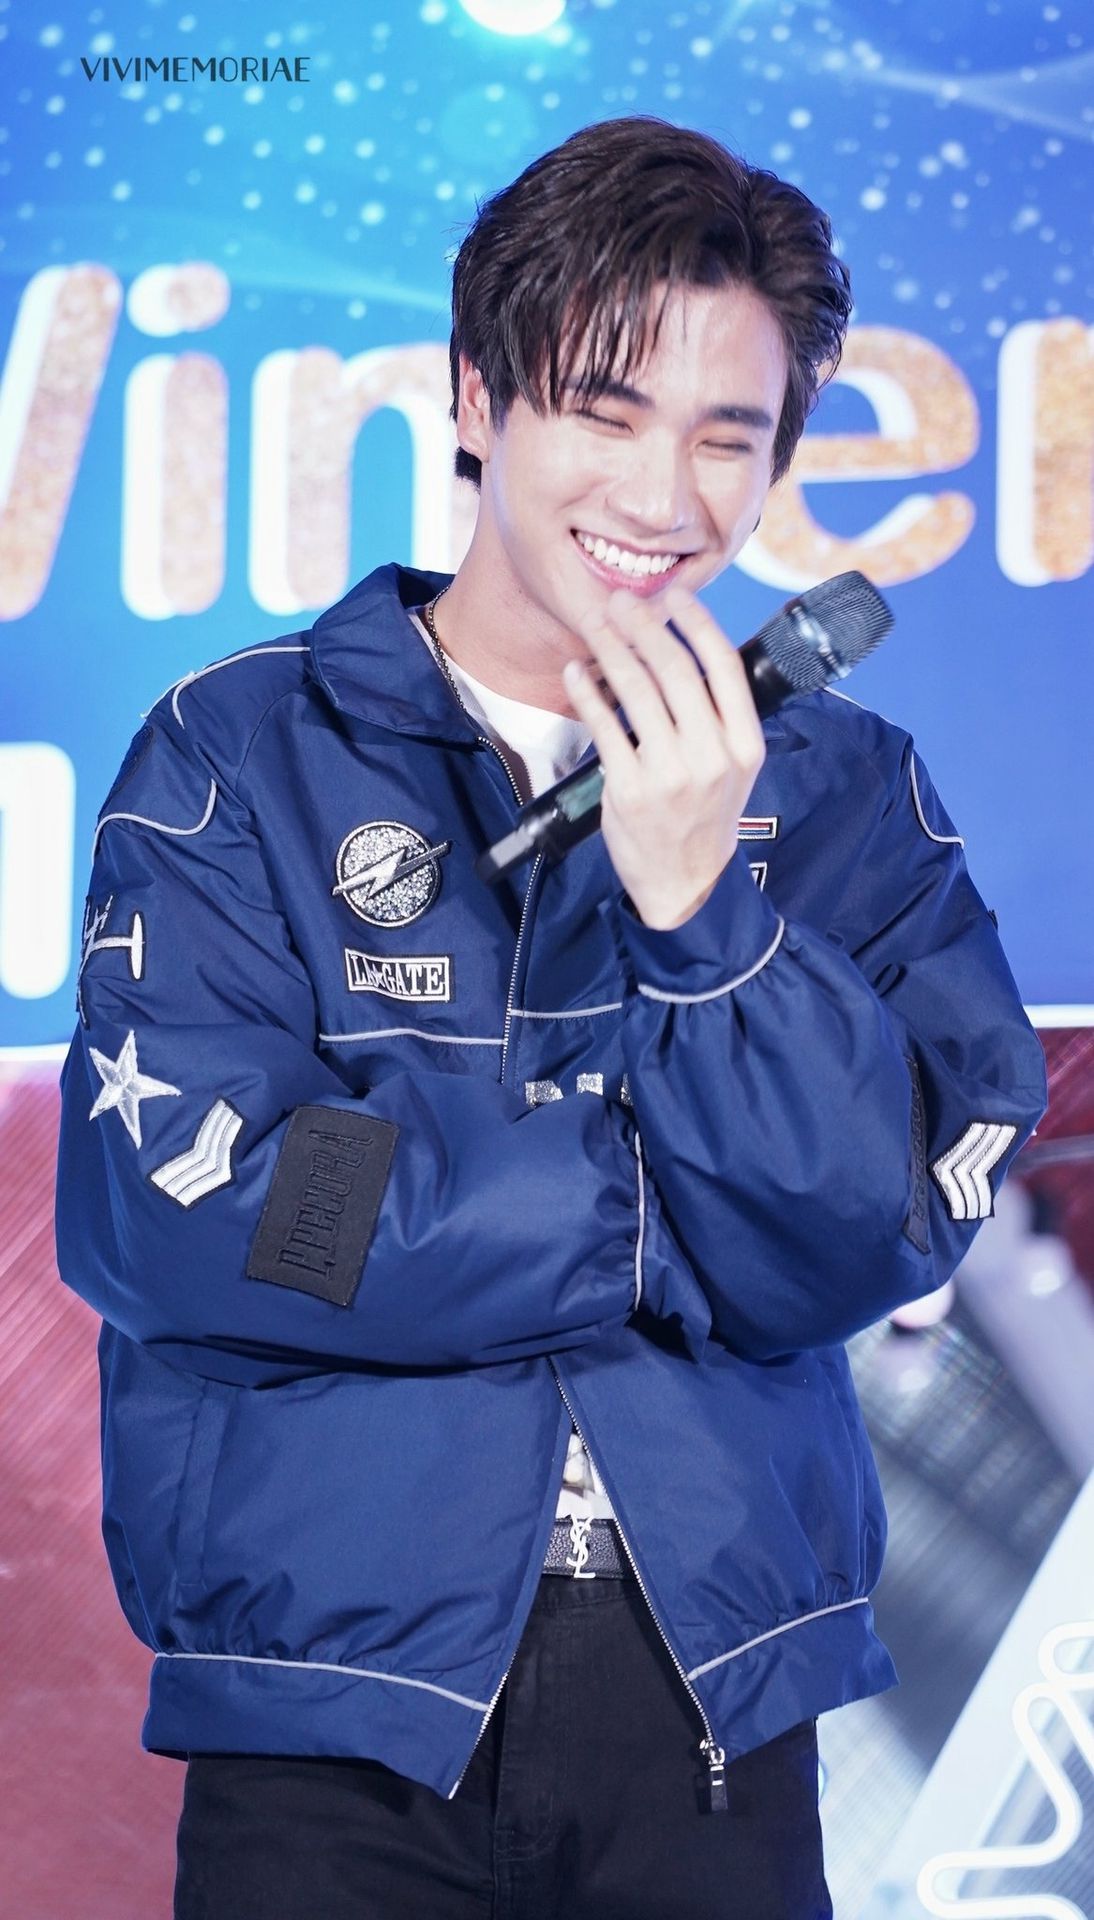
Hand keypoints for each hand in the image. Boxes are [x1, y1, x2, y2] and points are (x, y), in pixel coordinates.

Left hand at [561, 583, 765, 929]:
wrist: (687, 883)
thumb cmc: (706, 817)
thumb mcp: (734, 768)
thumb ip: (719, 717)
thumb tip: (683, 651)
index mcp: (745, 745)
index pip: (724, 667)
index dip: (698, 623)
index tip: (675, 596)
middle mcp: (711, 756)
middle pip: (675, 671)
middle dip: (644, 626)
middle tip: (622, 601)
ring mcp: (670, 774)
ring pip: (636, 692)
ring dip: (612, 648)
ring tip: (597, 624)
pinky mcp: (630, 789)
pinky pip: (604, 727)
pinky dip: (587, 693)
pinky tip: (576, 671)